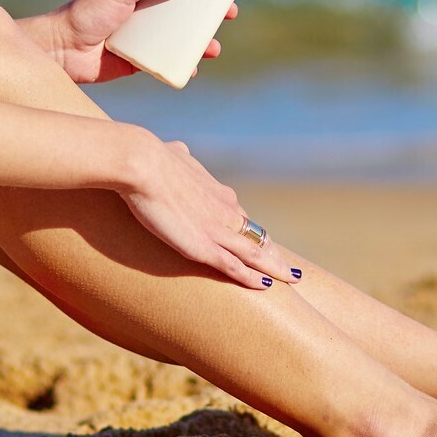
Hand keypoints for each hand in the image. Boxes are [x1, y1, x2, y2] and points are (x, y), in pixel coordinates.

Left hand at [21, 0, 239, 82]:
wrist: (61, 50)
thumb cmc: (87, 12)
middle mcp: (144, 8)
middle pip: (185, 8)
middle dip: (210, 13)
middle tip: (229, 15)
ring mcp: (143, 34)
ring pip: (181, 36)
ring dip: (202, 41)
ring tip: (213, 48)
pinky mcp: (140, 58)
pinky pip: (168, 60)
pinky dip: (184, 62)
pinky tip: (195, 66)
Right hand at [120, 137, 298, 288]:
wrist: (143, 164)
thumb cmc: (152, 158)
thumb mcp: (174, 154)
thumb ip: (180, 157)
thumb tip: (177, 150)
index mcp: (218, 192)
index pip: (242, 217)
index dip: (251, 232)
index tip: (261, 242)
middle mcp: (226, 211)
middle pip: (257, 236)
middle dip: (273, 253)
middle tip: (288, 266)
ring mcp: (218, 230)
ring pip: (256, 253)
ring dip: (275, 267)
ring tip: (293, 278)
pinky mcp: (203, 247)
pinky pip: (235, 266)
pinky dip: (252, 278)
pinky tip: (268, 286)